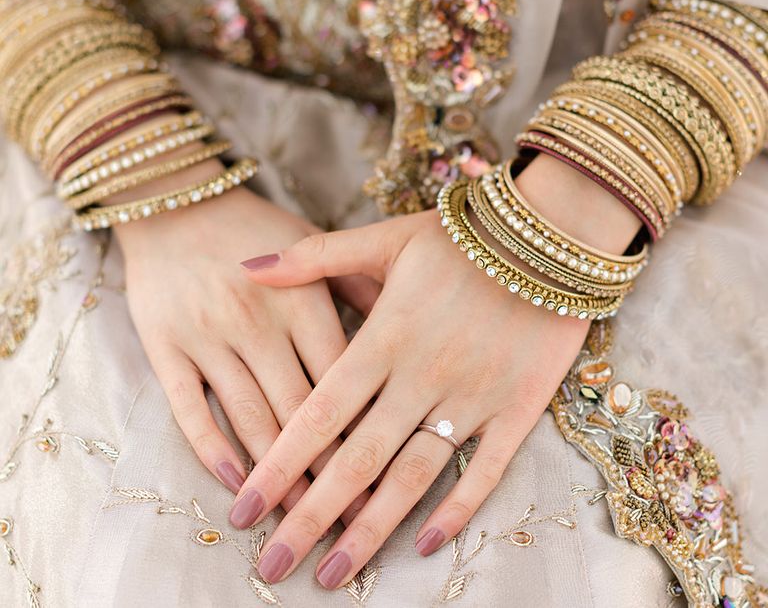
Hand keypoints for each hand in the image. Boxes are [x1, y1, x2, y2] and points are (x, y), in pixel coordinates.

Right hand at [114, 171, 372, 523]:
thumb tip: (404, 327)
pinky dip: (212, 449)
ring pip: (250, 419)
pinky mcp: (166, 348)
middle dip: (328, 471)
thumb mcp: (311, 244)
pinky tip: (235, 482)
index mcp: (302, 299)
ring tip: (298, 520)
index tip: (387, 477)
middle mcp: (258, 323)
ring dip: (276, 475)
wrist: (175, 204)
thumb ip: (356, 283)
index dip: (365, 430)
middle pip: (301, 411)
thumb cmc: (255, 227)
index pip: (342, 379)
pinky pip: (189, 409)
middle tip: (353, 520)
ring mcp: (209, 338)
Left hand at [232, 155, 640, 587]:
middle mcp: (422, 376)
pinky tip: (425, 546)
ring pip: (413, 477)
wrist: (552, 232)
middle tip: (274, 565)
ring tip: (333, 574)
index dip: (279, 466)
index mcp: (384, 338)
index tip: (244, 510)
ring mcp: (472, 397)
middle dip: (311, 517)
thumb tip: (246, 268)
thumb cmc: (461, 236)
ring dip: (371, 530)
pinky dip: (457, 510)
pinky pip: (485, 470)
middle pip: (356, 461)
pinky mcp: (517, 408)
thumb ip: (314, 258)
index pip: (318, 415)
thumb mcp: (384, 239)